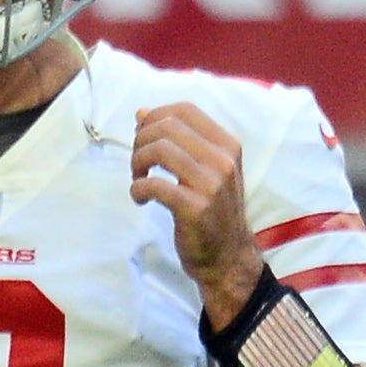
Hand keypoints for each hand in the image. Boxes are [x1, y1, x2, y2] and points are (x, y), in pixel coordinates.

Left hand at [129, 102, 265, 329]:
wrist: (228, 257)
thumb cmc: (213, 211)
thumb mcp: (204, 170)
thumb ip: (177, 141)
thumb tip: (141, 113)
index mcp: (228, 145)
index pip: (185, 110)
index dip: (156, 115)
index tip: (143, 135)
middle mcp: (223, 160)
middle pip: (167, 126)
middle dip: (141, 140)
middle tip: (138, 162)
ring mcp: (211, 184)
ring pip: (159, 149)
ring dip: (137, 162)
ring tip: (138, 178)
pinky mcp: (195, 208)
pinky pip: (154, 184)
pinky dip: (138, 189)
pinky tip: (140, 198)